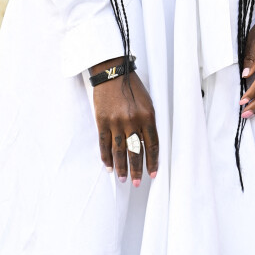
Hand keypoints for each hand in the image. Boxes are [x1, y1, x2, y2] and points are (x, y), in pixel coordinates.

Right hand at [91, 65, 158, 185]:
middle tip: (137, 183)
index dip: (153, 161)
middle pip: (136, 151)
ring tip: (123, 179)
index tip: (153, 173)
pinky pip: (104, 144)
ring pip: (119, 151)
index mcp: (147, 115)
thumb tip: (146, 144)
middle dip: (137, 170)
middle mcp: (132, 121)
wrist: (112, 72)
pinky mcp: (102, 121)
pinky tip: (109, 166)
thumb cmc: (132, 86)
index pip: (152, 144)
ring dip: (121, 167)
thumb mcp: (147, 102)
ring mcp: (116, 122)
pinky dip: (106, 157)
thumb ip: (148, 122)